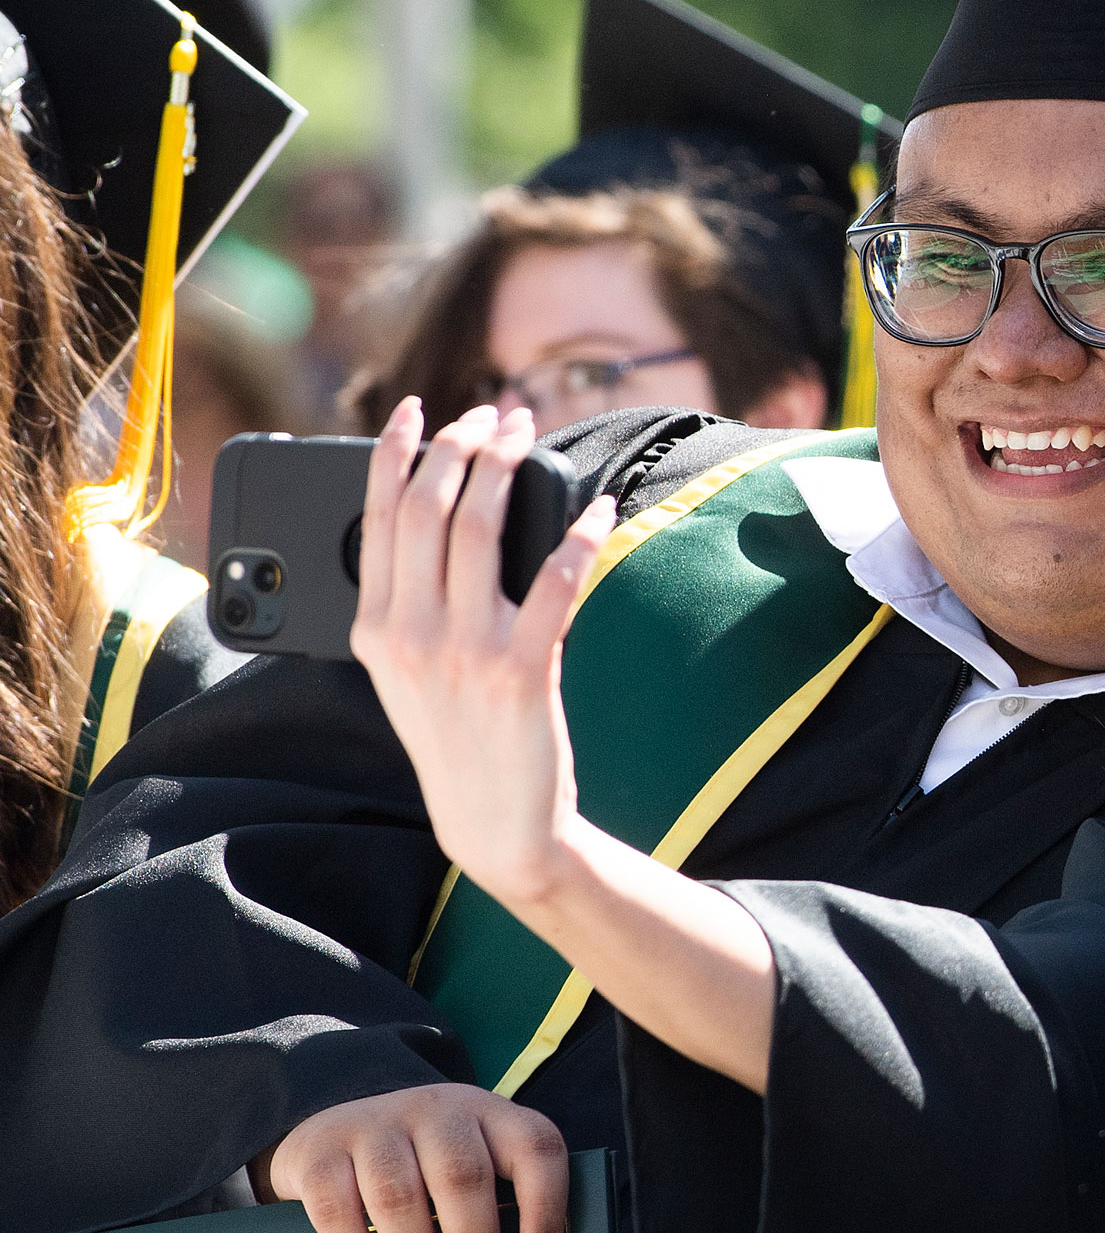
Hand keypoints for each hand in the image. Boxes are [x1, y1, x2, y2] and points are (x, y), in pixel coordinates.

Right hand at [260, 1084, 567, 1232]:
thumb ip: (495, 1189)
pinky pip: (337, 1208)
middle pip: (462, 1174)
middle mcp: (434, 1109)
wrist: (335, 1127)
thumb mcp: (467, 1155)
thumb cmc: (420, 1160)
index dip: (546, 1200)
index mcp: (485, 1111)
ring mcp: (376, 1124)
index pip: (534, 1143)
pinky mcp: (323, 1149)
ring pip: (399, 1194)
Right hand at [349, 398, 615, 905]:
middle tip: (493, 415)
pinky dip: (580, 537)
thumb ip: (406, 602)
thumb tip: (438, 514)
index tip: (414, 410)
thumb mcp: (404, 670)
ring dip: (506, 467)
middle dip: (459, 445)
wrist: (494, 822)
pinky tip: (601, 511)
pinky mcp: (522, 669)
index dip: (395, 453)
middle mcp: (410, 634)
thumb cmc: (455, 735)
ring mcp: (465, 651)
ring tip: (527, 435)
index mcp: (374, 629)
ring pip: (479, 528)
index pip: (377, 518)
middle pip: (428, 508)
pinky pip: (555, 582)